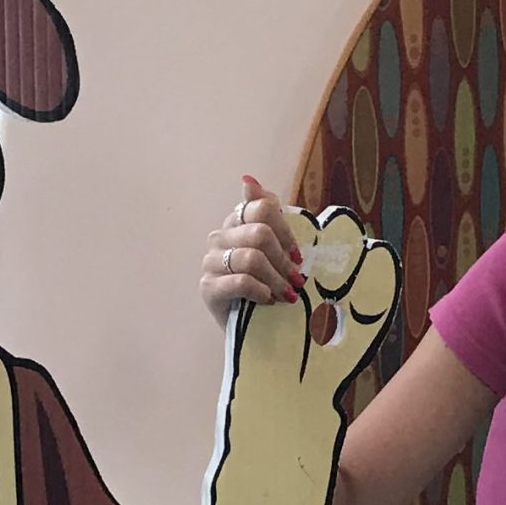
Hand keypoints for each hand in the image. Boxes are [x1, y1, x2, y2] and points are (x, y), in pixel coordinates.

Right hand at [202, 178, 307, 319]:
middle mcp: (219, 237)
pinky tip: (269, 300)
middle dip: (283, 259)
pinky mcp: (208, 287)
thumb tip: (248, 180)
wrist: (249, 324)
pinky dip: (261, 291)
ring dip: (276, 279)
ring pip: (251, 258)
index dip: (285, 231)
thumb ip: (267, 214)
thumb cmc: (265, 283)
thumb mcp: (274, 248)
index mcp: (236, 220)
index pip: (261, 207)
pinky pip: (241, 281)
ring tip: (288, 294)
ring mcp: (210, 261)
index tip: (297, 255)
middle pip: (259, 233)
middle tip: (296, 279)